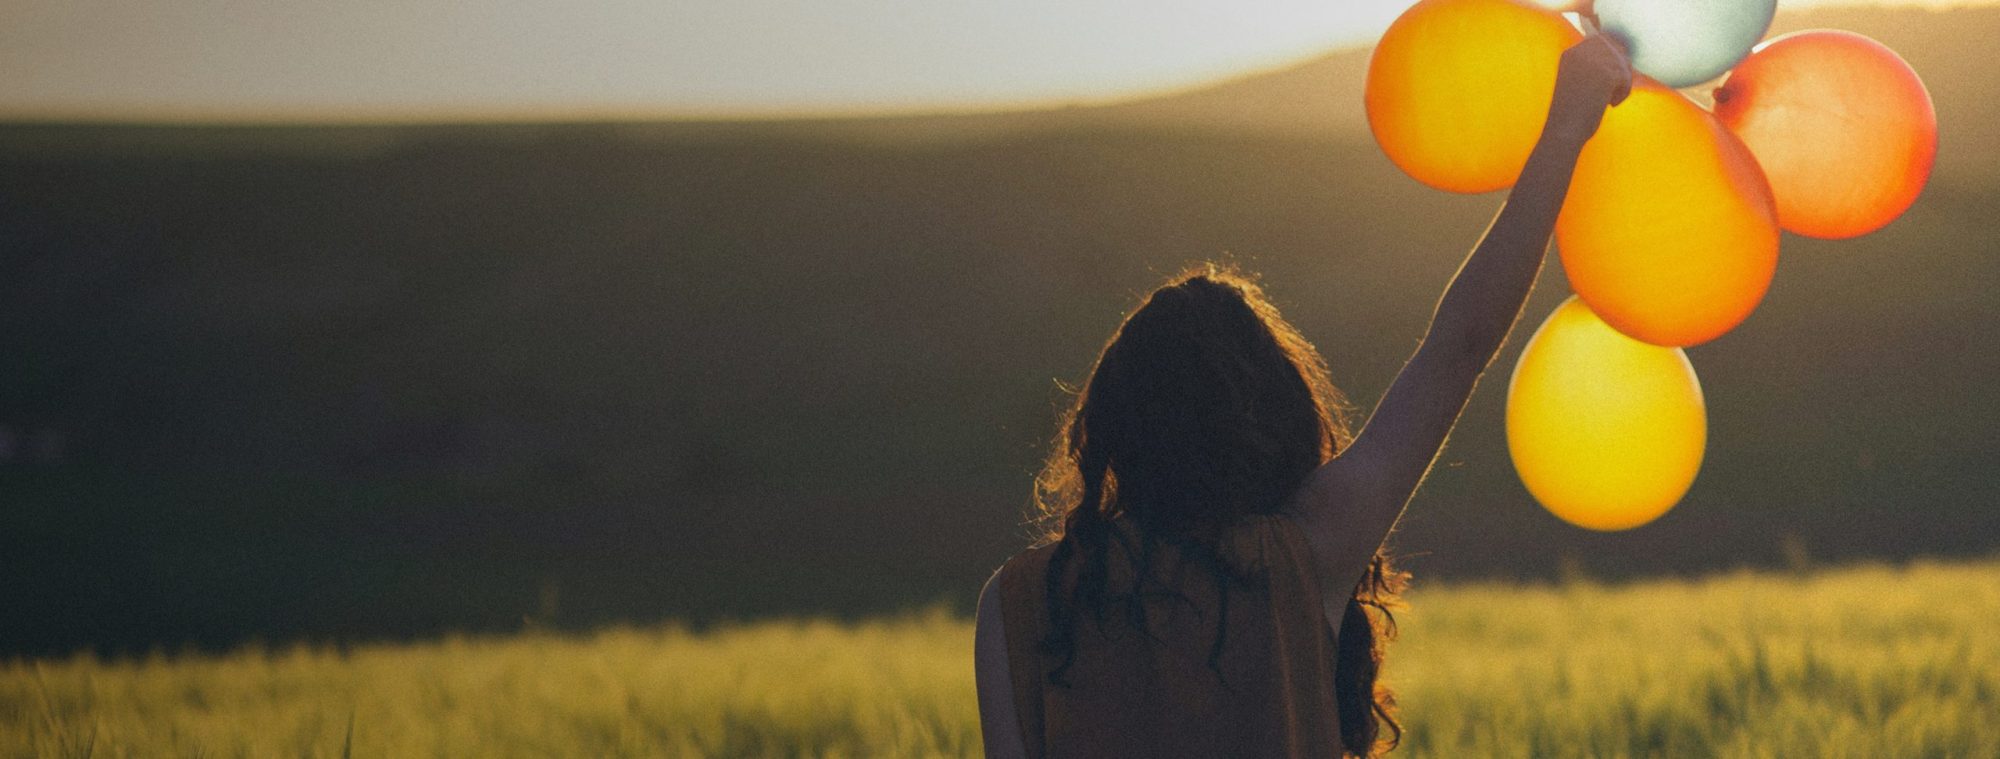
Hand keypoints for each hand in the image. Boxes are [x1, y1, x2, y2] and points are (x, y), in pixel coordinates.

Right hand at [1545, 27, 1633, 146]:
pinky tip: (1611, 104)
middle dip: (1620, 68)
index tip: (1609, 80)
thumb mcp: (1580, 82)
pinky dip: (1623, 92)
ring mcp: (1593, 62)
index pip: (1601, 41)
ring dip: (1623, 82)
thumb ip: (1595, 66)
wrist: (1563, 131)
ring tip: (1611, 99)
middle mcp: (1579, 52)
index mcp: (1570, 54)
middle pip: (1615, 49)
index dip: (1612, 58)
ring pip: (1622, 63)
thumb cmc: (1572, 113)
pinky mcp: (1606, 74)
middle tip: (1615, 89)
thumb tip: (1622, 56)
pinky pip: (1625, 77)